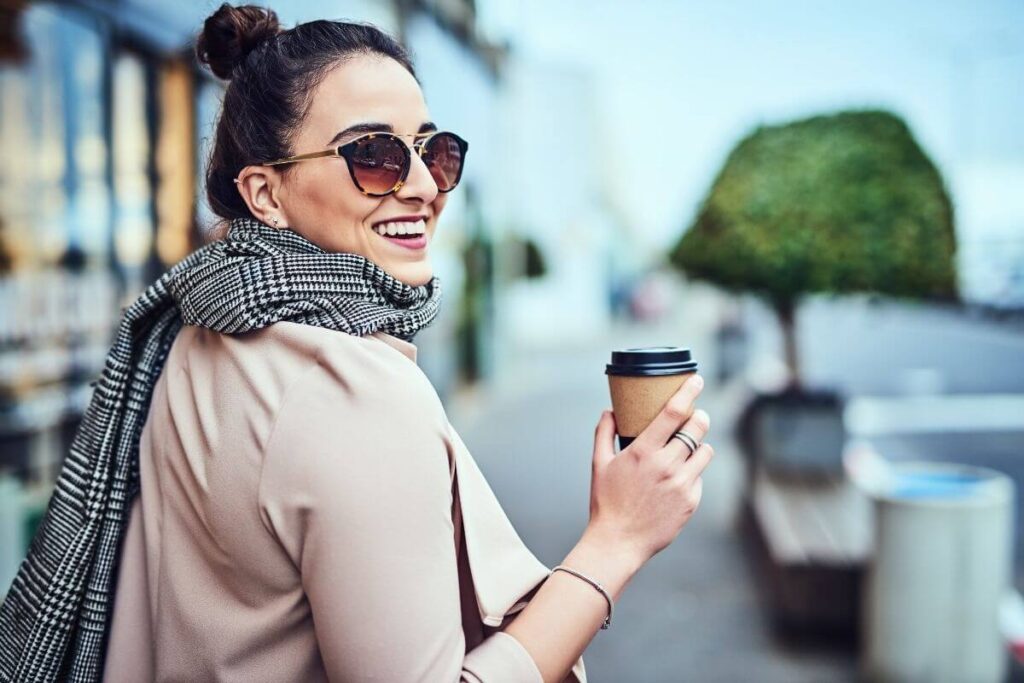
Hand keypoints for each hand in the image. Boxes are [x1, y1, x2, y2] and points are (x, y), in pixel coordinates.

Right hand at [587, 374, 713, 565]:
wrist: (618, 541)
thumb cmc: (606, 501)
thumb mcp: (599, 464)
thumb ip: (604, 433)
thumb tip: (609, 411)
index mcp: (643, 451)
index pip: (673, 412)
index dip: (689, 392)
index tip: (697, 380)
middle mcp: (666, 465)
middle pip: (697, 427)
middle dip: (699, 416)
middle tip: (696, 414)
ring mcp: (681, 484)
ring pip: (705, 451)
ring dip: (700, 444)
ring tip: (689, 446)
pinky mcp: (691, 501)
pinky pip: (699, 477)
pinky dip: (692, 472)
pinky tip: (678, 477)